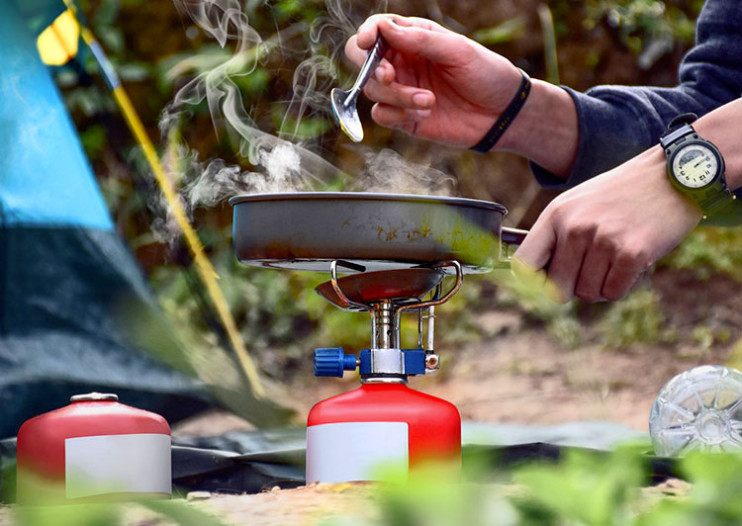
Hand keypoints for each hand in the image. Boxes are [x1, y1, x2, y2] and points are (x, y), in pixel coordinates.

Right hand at [344, 14, 522, 146]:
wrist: (501, 113)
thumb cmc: (484, 73)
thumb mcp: (457, 49)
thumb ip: (420, 39)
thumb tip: (384, 28)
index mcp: (413, 38)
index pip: (377, 29)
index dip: (367, 34)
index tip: (368, 43)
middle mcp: (402, 62)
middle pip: (362, 59)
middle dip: (372, 68)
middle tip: (391, 76)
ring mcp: (400, 90)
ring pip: (373, 90)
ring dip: (398, 96)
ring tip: (429, 100)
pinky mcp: (403, 118)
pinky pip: (381, 114)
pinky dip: (399, 115)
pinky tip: (425, 114)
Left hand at [513, 147, 701, 302]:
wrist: (673, 176)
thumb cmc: (621, 195)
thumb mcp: (577, 204)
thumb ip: (555, 237)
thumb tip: (538, 281)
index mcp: (555, 214)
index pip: (524, 264)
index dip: (533, 283)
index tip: (548, 285)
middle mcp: (575, 227)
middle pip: (557, 288)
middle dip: (574, 287)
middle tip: (593, 270)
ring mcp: (603, 239)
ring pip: (588, 293)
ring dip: (601, 286)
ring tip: (615, 260)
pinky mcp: (632, 252)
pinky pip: (613, 292)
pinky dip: (622, 286)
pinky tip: (631, 264)